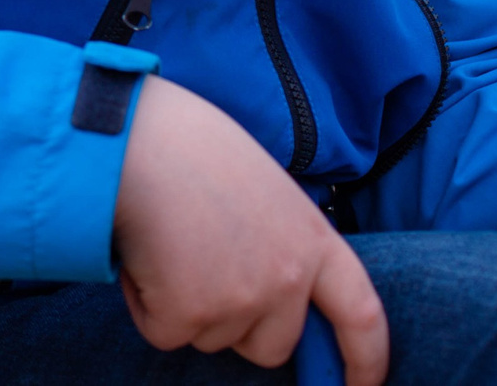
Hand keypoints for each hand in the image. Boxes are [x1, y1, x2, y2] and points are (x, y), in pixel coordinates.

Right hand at [115, 76, 387, 385]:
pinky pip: (164, 332)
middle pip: (271, 346)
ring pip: (211, 338)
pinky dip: (145, 304)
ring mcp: (240, 300)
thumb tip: (266, 287)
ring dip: (183, 305)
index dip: (365, 360)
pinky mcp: (188, 314)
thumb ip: (279, 239)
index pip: (362, 317)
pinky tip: (141, 255)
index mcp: (313, 240)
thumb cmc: (186, 143)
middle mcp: (287, 278)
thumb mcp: (261, 186)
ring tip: (165, 241)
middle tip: (199, 270)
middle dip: (237, 325)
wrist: (131, 135)